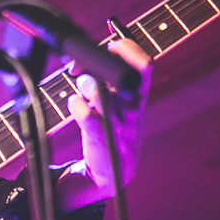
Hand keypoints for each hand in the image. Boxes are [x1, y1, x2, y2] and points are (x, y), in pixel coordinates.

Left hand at [57, 38, 151, 210]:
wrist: (110, 173)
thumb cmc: (109, 129)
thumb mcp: (113, 101)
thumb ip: (102, 78)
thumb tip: (80, 56)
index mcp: (137, 96)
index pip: (144, 65)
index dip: (126, 49)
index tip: (107, 46)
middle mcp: (132, 109)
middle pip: (129, 78)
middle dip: (109, 62)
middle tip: (87, 62)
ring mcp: (119, 126)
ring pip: (109, 99)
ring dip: (91, 86)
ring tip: (81, 82)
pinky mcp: (103, 142)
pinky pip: (92, 122)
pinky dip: (80, 109)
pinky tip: (75, 104)